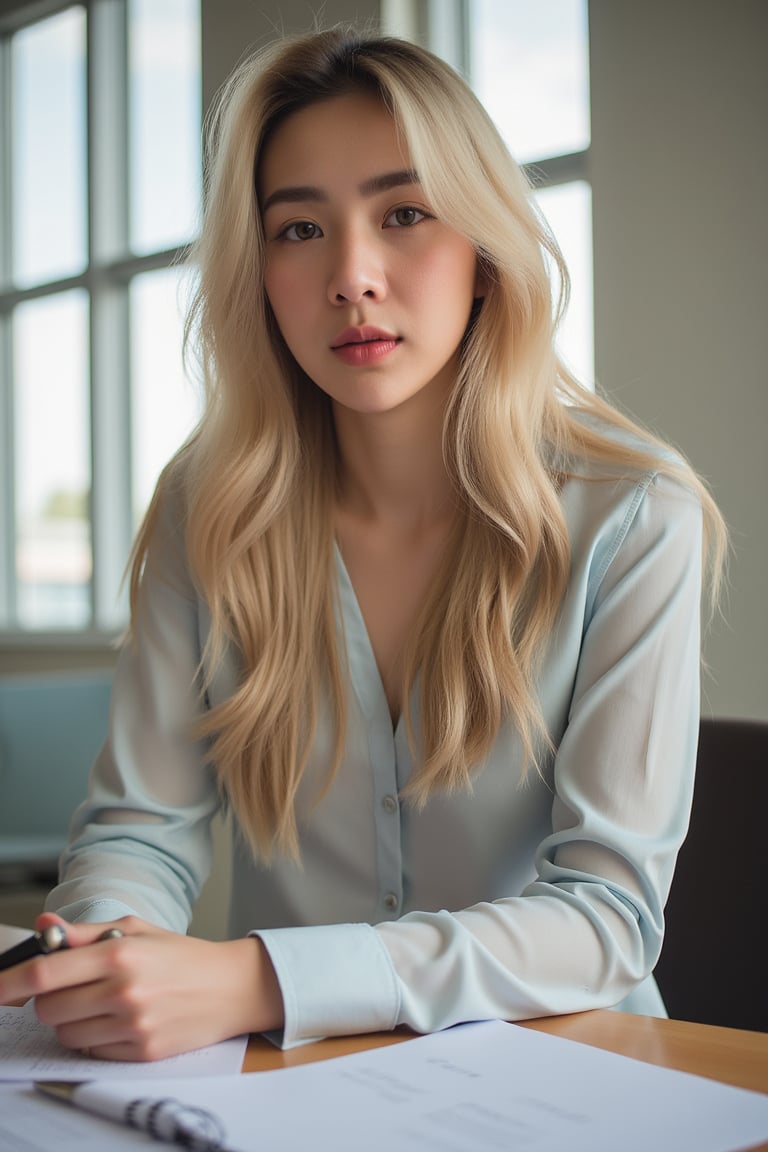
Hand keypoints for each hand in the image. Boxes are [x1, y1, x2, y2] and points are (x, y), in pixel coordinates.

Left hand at [0, 912, 283, 1060]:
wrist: (230, 987)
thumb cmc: (181, 956)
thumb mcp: (135, 929)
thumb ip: (84, 931)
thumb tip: (43, 926)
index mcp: (119, 953)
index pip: (46, 973)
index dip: (10, 982)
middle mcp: (123, 991)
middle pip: (48, 1009)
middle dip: (49, 1000)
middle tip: (72, 989)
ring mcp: (132, 1025)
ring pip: (66, 1033)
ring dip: (71, 1021)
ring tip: (99, 1004)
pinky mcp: (141, 1052)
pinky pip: (90, 1051)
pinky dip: (93, 1038)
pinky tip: (117, 1021)